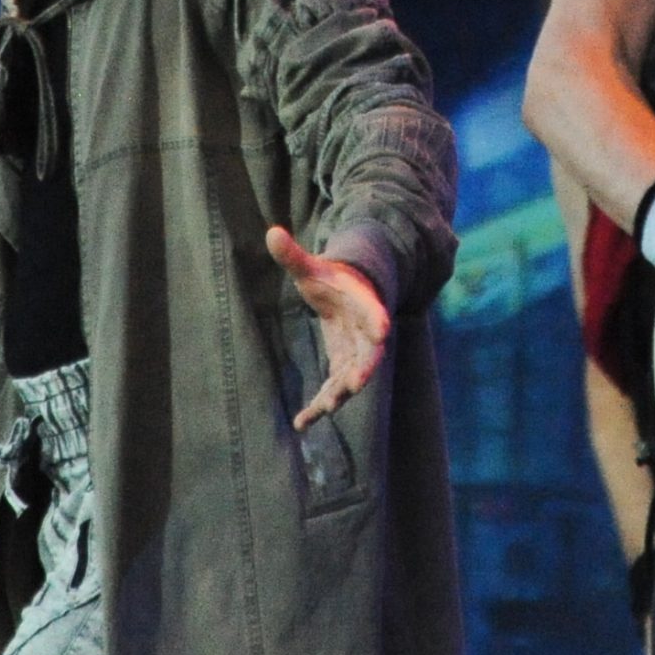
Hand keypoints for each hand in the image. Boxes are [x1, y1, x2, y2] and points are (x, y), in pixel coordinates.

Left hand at [265, 225, 390, 430]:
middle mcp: (366, 333)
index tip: (383, 328)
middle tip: (354, 385)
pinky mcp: (343, 369)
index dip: (378, 319)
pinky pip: (334, 390)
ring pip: (352, 378)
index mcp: (363, 303)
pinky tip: (301, 423)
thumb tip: (271, 232)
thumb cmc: (332, 279)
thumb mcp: (312, 267)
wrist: (348, 295)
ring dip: (338, 395)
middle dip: (363, 369)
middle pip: (370, 354)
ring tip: (322, 411)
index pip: (375, 311)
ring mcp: (356, 354)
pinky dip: (320, 406)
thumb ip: (293, 256)